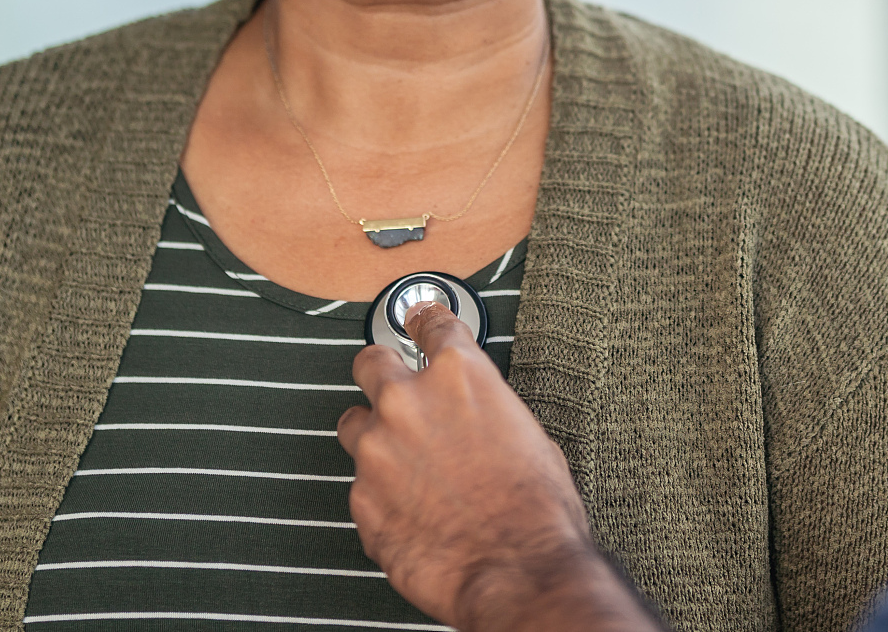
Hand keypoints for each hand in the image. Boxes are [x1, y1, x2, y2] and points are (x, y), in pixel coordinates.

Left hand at [337, 303, 660, 631]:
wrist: (516, 568)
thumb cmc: (535, 509)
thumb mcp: (529, 434)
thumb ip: (487, 410)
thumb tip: (477, 417)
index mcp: (458, 374)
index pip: (431, 324)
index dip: (424, 320)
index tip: (418, 319)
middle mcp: (408, 403)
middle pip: (371, 361)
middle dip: (381, 370)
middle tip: (391, 383)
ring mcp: (377, 450)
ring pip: (352, 424)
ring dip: (373, 436)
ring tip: (399, 460)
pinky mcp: (361, 498)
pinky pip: (360, 484)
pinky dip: (378, 492)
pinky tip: (408, 508)